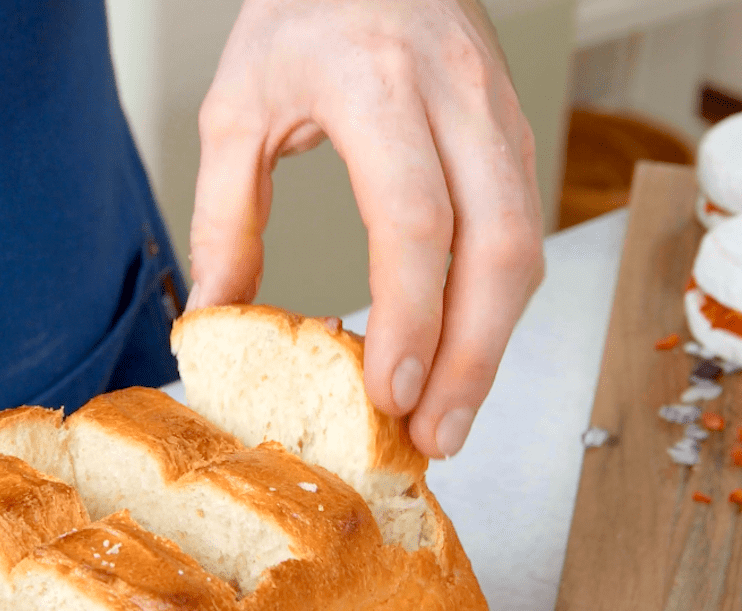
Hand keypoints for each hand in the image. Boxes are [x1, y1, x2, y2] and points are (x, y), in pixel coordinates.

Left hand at [185, 0, 544, 458]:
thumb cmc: (302, 15)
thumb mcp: (236, 106)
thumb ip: (225, 215)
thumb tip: (216, 314)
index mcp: (377, 87)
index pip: (414, 221)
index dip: (410, 318)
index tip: (388, 392)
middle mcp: (456, 102)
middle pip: (496, 249)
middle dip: (471, 360)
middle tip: (434, 437)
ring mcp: (498, 117)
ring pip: (525, 247)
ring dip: (493, 344)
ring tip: (449, 416)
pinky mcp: (514, 134)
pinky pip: (524, 230)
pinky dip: (498, 303)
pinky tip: (466, 349)